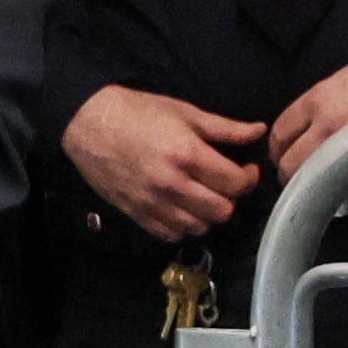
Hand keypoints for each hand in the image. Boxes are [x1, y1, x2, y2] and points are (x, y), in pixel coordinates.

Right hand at [64, 85, 265, 239]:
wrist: (88, 123)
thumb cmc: (138, 112)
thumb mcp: (186, 113)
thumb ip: (226, 128)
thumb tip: (259, 131)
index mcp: (188, 155)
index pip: (235, 184)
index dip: (248, 178)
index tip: (245, 170)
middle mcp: (172, 184)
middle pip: (222, 211)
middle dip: (230, 198)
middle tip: (225, 184)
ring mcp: (152, 203)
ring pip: (199, 227)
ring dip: (208, 214)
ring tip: (204, 195)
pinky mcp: (136, 214)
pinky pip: (171, 234)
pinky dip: (182, 226)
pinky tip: (182, 208)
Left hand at [268, 49, 347, 188]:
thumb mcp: (334, 83)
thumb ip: (311, 111)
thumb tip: (296, 137)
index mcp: (316, 103)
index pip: (279, 135)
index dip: (276, 149)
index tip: (280, 156)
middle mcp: (328, 127)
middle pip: (290, 164)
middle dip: (288, 172)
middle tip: (295, 174)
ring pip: (317, 180)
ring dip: (319, 182)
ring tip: (330, 175)